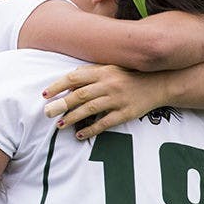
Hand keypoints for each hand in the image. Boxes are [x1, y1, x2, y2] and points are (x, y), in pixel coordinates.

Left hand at [42, 64, 166, 138]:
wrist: (159, 83)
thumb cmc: (129, 75)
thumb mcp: (110, 68)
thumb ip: (90, 72)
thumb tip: (68, 80)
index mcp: (103, 71)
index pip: (75, 78)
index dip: (58, 86)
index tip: (45, 94)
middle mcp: (109, 84)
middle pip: (80, 95)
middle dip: (61, 104)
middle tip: (47, 112)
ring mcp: (118, 99)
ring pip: (90, 109)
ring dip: (73, 118)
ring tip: (60, 124)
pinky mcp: (126, 113)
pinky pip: (105, 123)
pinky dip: (91, 129)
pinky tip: (80, 135)